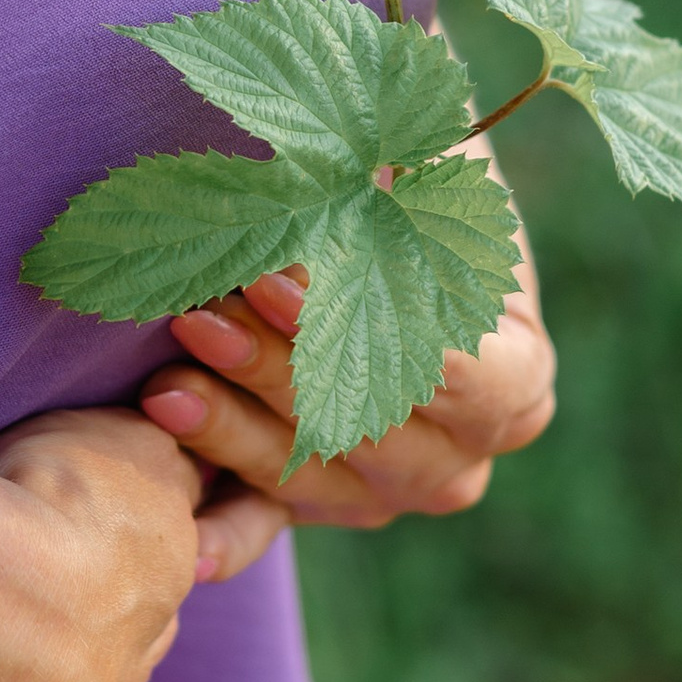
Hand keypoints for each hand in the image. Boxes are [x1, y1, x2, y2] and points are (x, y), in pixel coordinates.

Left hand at [134, 188, 555, 539]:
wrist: (367, 250)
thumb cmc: (408, 194)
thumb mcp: (428, 164)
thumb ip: (418, 158)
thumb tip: (384, 145)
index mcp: (518, 381)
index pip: (456, 373)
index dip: (365, 330)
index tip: (279, 278)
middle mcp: (460, 456)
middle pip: (371, 428)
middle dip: (280, 371)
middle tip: (201, 315)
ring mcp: (386, 493)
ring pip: (309, 475)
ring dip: (231, 430)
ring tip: (164, 382)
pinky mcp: (314, 508)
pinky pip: (267, 529)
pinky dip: (224, 534)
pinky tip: (182, 537)